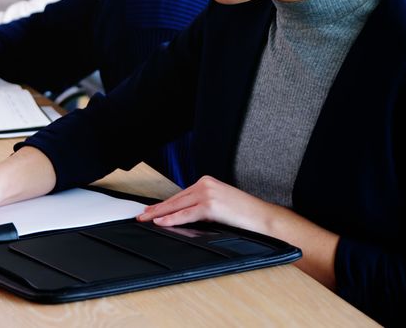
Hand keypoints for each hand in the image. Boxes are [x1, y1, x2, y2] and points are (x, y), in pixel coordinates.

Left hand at [137, 176, 276, 232]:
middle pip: (175, 198)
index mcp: (207, 182)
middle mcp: (205, 184)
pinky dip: (172, 219)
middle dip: (157, 208)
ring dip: (159, 213)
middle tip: (143, 215)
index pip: (180, 195)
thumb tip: (184, 215)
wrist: (262, 217)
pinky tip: (161, 222)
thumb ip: (202, 206)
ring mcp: (207, 193)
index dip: (164, 204)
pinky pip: (186, 214)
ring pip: (177, 205)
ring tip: (147, 219)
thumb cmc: (244, 214)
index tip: (151, 210)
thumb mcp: (219, 205)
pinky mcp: (210, 205)